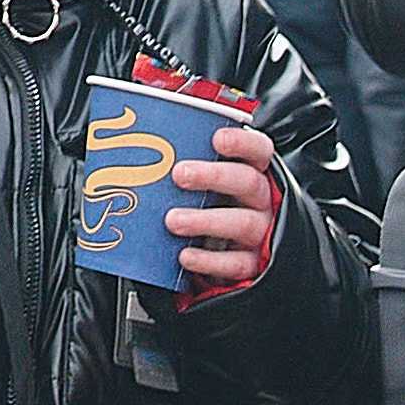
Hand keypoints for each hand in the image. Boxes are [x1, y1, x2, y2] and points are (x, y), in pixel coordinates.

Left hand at [162, 119, 280, 294]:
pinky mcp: (253, 264)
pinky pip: (236, 263)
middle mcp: (261, 201)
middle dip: (213, 176)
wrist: (232, 257)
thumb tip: (143, 151)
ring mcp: (261, 233)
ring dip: (205, 220)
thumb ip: (190, 166)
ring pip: (242, 223)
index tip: (217, 139)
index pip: (258, 150)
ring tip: (173, 220)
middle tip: (179, 174)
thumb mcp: (209, 184)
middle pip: (247, 182)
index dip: (242, 143)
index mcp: (254, 173)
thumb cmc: (216, 207)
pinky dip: (209, 260)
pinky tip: (185, 256)